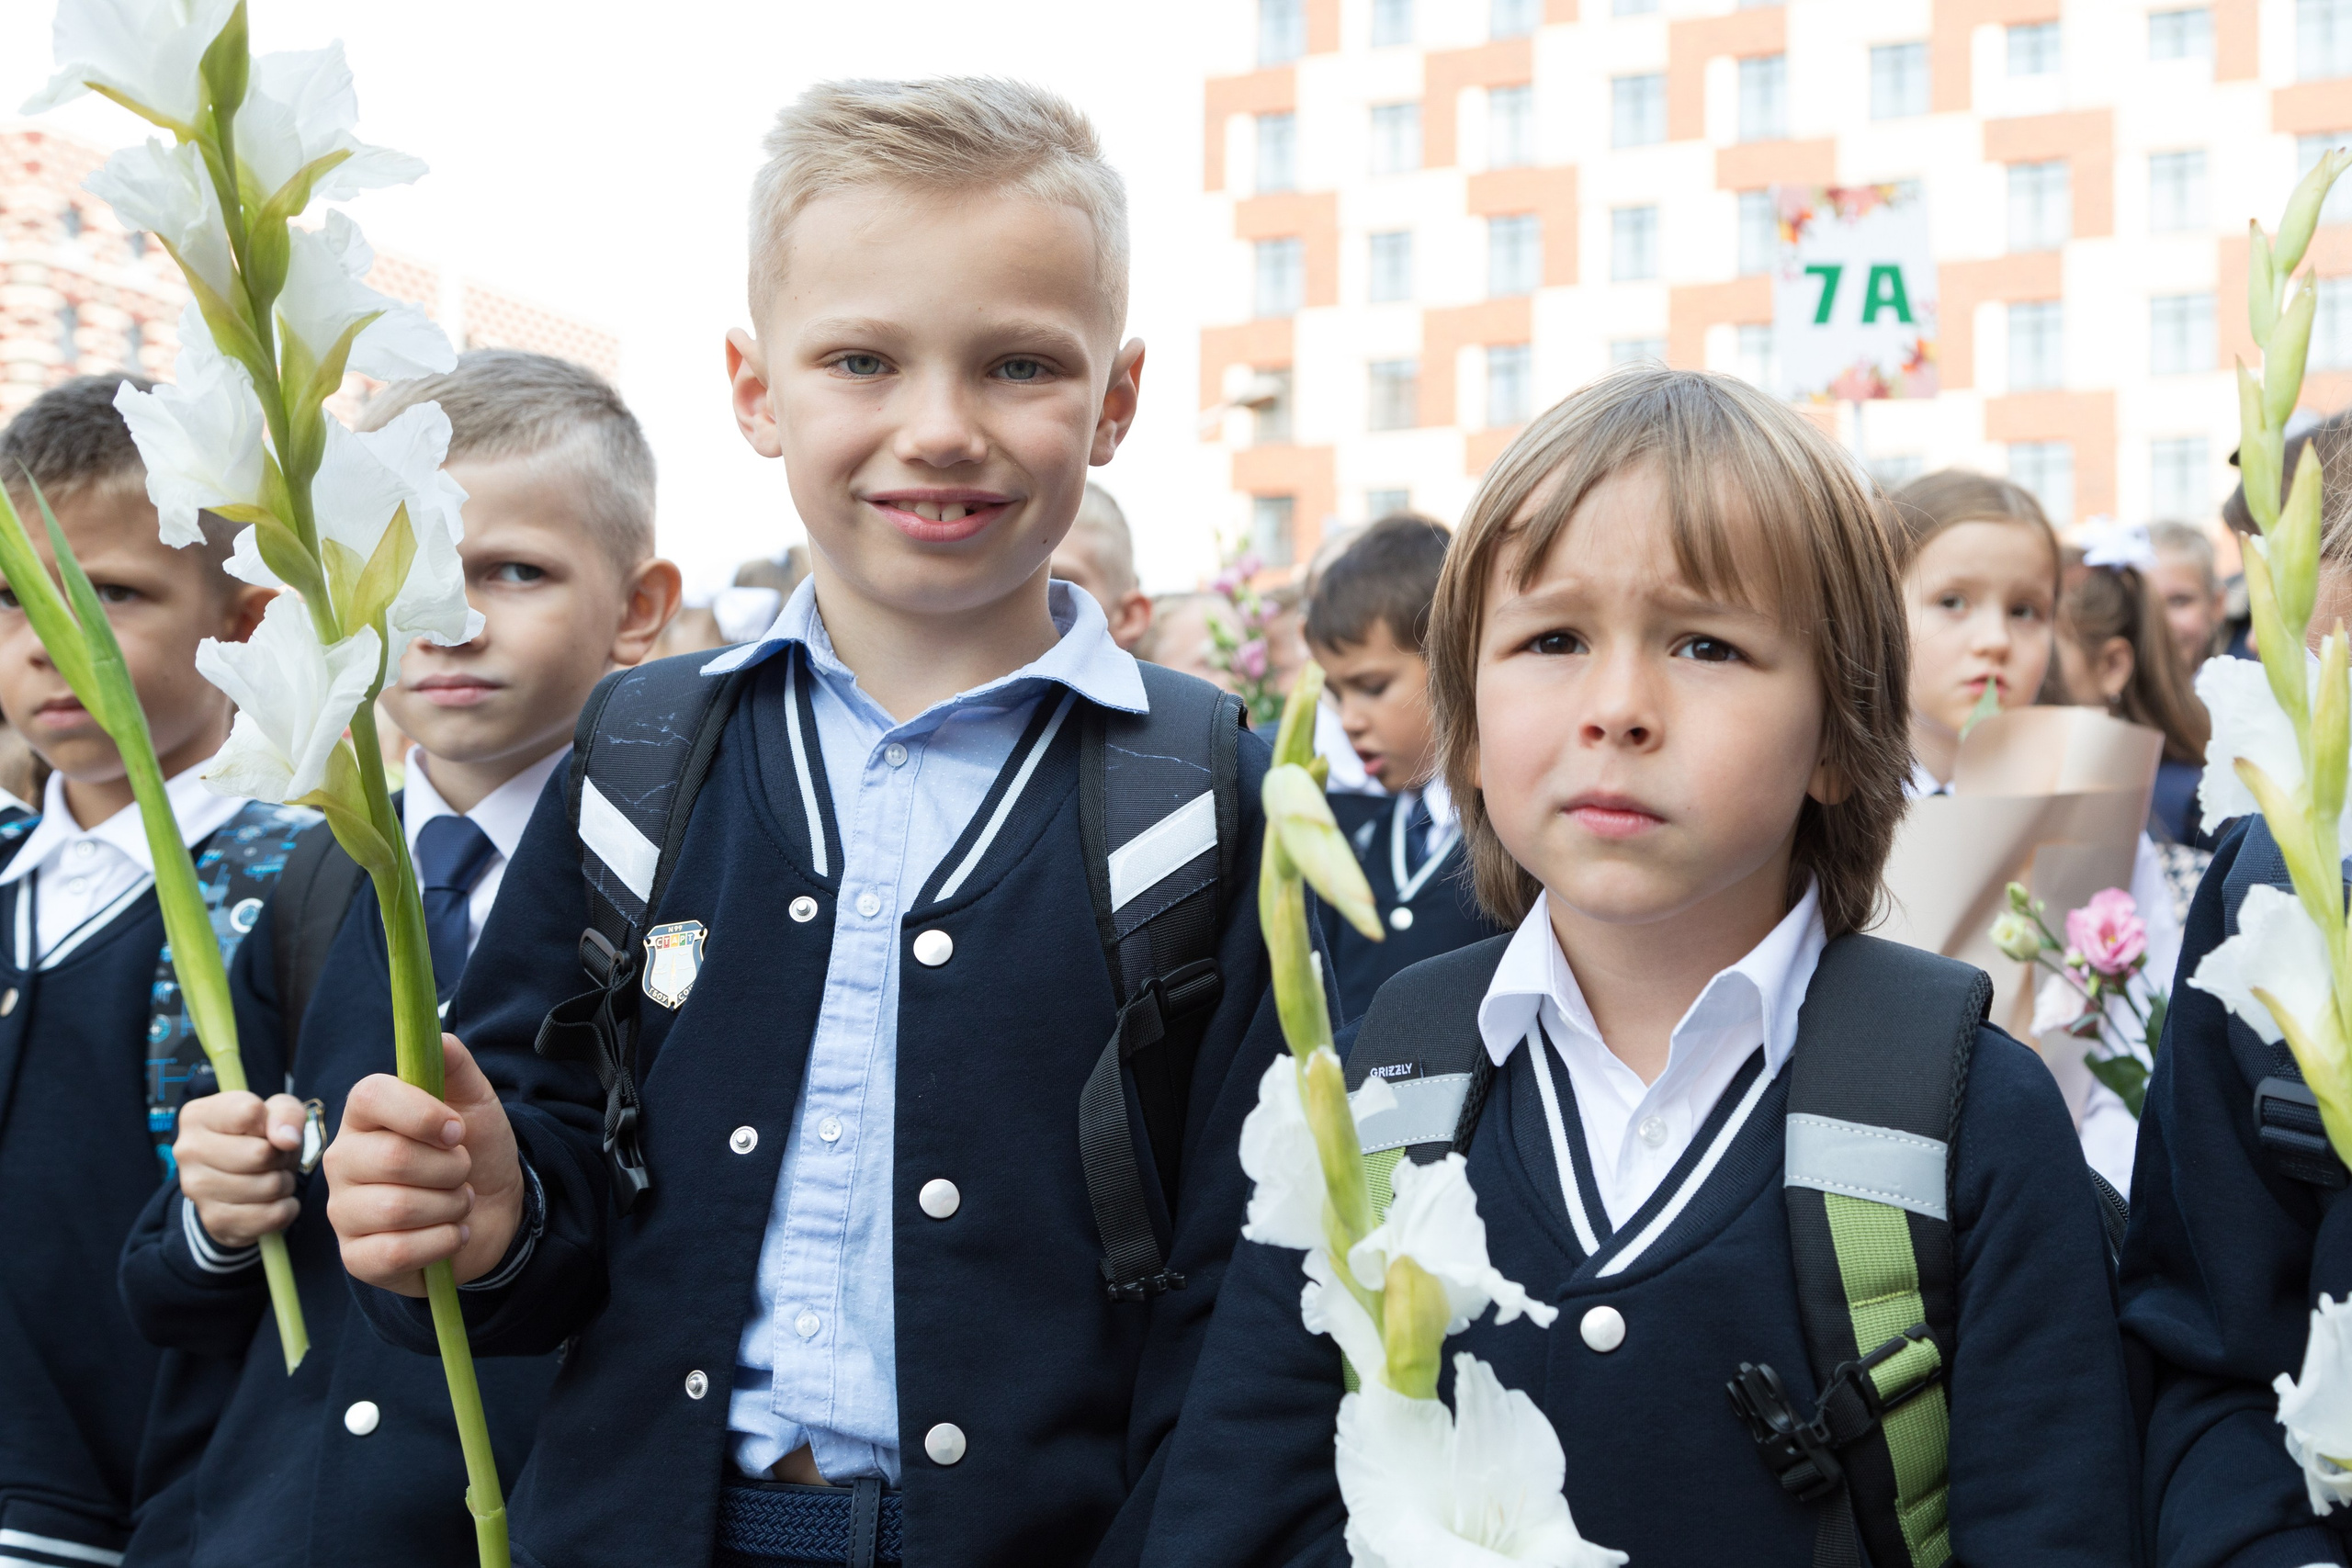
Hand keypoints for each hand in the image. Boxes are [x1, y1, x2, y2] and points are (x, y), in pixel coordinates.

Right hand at [175, 1090, 305, 1246]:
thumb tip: (287, 1140)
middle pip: (261, 1153)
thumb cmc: (259, 1138)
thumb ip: (286, 1113)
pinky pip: (272, 1215)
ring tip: (272, 1177)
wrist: (240, 1180)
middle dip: (282, 1157)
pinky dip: (286, 1208)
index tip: (266, 1131)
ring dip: (285, 1183)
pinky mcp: (214, 1220)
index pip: (250, 1113)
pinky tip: (273, 1201)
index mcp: (197, 1116)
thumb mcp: (277, 1112)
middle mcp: (188, 1151)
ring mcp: (196, 1189)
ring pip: (269, 1186)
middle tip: (275, 1158)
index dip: (273, 1124)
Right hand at [324, 1035, 522, 1296]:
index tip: (456, 1130)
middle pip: (393, 1159)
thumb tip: (437, 1037)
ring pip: (398, 1208)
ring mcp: (344, 1211)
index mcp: (365, 1116)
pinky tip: (451, 1234)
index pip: (371, 1097)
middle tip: (462, 1171)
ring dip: (450, 1207)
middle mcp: (343, 1160)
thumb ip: (455, 1065)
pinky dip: (442, 1242)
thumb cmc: (474, 1151)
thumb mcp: (475, 1102)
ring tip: (457, 1202)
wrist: (495, 1211)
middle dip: (450, 1168)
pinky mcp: (356, 1257)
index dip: (421, 1113)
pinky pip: (396, 1252)